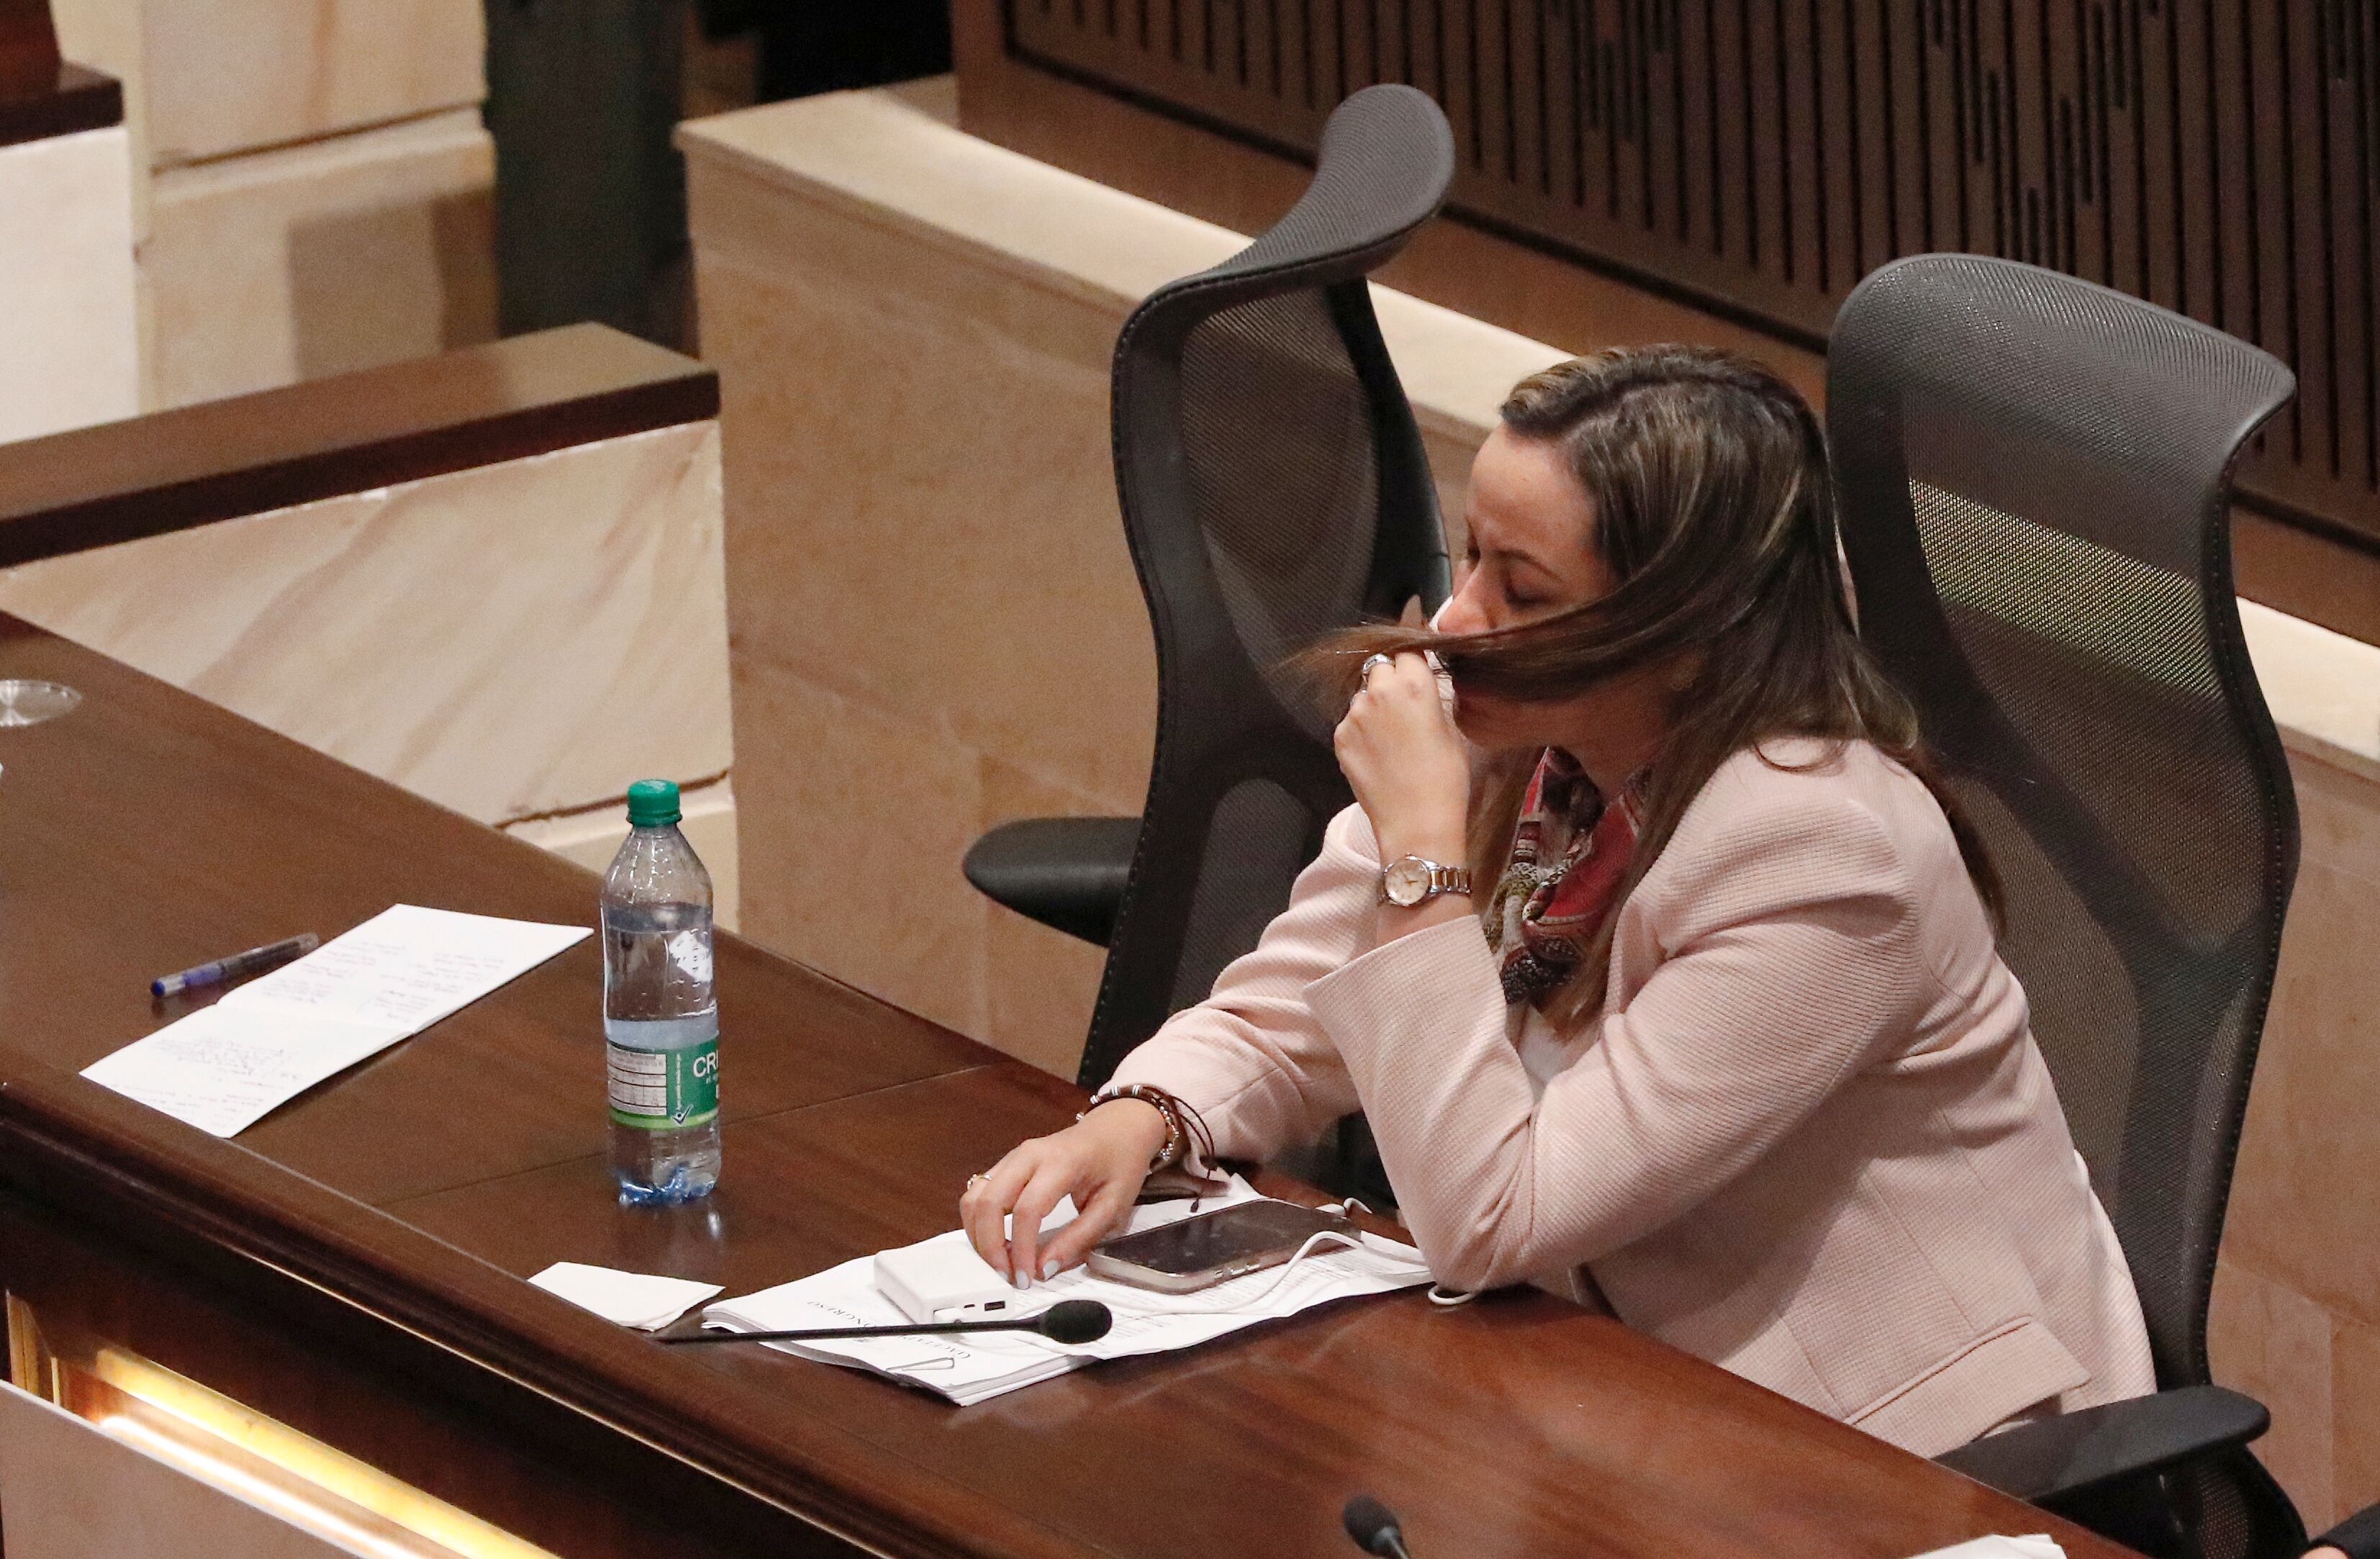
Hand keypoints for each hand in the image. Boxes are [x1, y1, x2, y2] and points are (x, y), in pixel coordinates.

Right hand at [960, 1100, 1168, 1285]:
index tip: (1026, 1277)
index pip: (1027, 1209)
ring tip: (1000, 1263)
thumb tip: (1045, 1269)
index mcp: (1061, 1162)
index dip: (1021, 1249)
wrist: (1117, 1130)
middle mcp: (1029, 1155)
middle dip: (990, 1246)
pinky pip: (979, 1194)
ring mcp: (1013, 1157)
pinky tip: (997, 1242)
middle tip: (1006, 1276)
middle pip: (988, 1202)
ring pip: (975, 1198)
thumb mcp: (1114, 1207)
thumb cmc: (1118, 1164)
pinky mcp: (1006, 1165)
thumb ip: (1080, 1239)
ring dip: (979, 1235)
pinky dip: (979, 1222)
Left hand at [1335, 652, 1470, 862]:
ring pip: (1363, 694)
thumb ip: (1431, 699)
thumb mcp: (1450, 730)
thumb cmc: (1446, 780)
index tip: (1417, 671)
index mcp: (1414, 684)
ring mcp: (1355, 714)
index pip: (1409, 651)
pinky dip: (1362, 729)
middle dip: (1391, 678)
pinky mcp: (1339, 737)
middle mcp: (1379, 691)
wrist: (1416, 824)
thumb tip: (1420, 685)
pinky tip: (1378, 753)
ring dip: (1374, 704)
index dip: (1414, 662)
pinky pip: (1351, 720)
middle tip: (1405, 704)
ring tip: (1391, 736)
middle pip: (1380, 666)